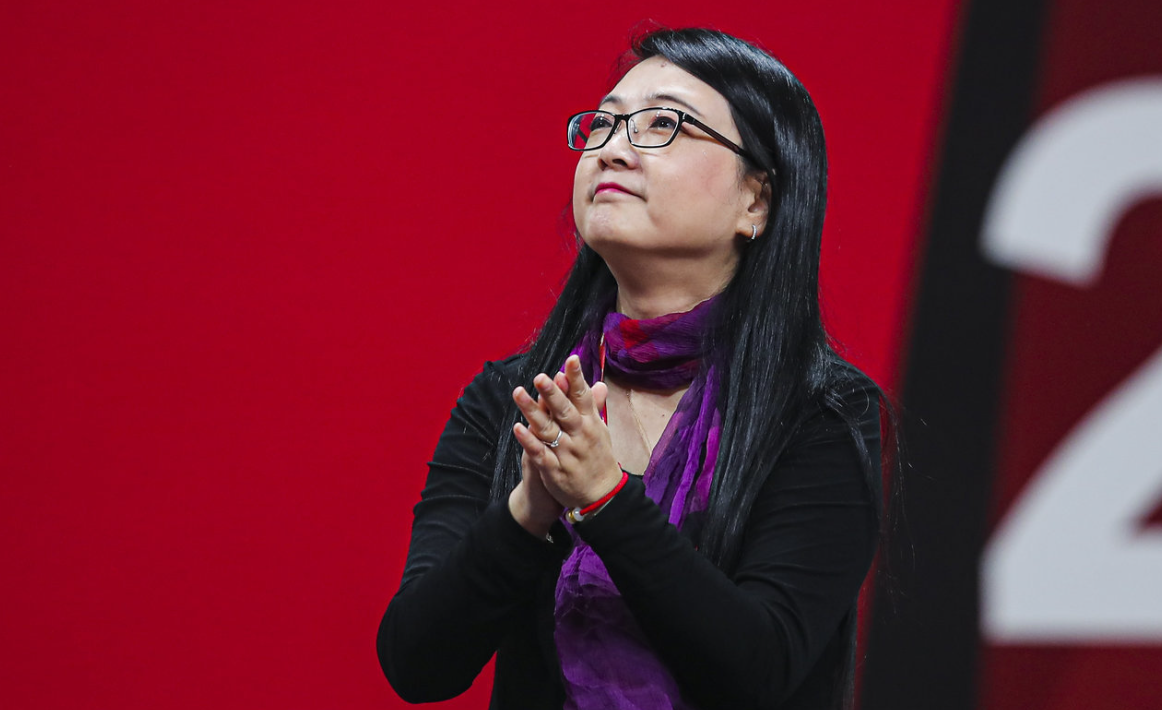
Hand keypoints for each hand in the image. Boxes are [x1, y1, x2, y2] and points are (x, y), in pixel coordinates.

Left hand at [511, 355, 619, 510]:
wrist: (602, 495)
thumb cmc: (598, 457)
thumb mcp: (601, 430)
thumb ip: (594, 406)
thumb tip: (598, 383)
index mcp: (591, 423)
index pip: (583, 396)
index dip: (577, 377)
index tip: (571, 358)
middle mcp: (579, 436)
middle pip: (565, 411)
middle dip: (553, 393)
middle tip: (540, 376)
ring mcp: (567, 453)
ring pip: (548, 429)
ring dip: (533, 411)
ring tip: (518, 393)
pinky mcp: (555, 469)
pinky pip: (540, 453)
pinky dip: (529, 441)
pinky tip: (518, 428)